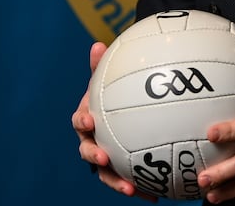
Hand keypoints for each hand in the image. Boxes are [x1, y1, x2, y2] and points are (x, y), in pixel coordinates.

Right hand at [71, 42, 154, 199]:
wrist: (122, 108)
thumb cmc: (113, 92)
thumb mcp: (109, 79)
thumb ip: (104, 66)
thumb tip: (98, 45)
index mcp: (88, 119)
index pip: (79, 120)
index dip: (82, 121)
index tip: (89, 120)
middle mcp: (92, 140)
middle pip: (87, 150)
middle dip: (94, 156)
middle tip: (104, 157)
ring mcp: (105, 156)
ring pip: (106, 172)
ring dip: (116, 181)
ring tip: (130, 188)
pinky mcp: (120, 170)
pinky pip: (128, 179)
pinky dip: (139, 188)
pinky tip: (155, 196)